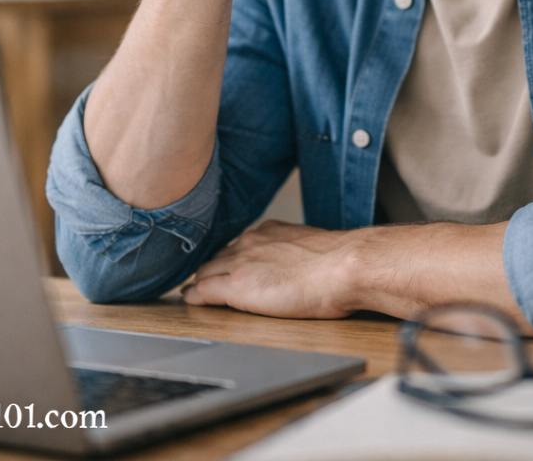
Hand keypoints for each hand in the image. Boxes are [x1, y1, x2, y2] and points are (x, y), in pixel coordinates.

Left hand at [182, 221, 356, 317]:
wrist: (341, 267)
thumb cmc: (338, 263)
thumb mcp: (311, 248)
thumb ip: (295, 253)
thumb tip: (301, 265)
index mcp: (269, 232)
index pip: (238, 246)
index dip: (229, 260)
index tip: (227, 268)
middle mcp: (250, 242)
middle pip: (217, 257)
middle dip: (210, 270)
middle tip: (202, 282)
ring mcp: (240, 263)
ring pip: (206, 272)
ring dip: (200, 283)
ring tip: (193, 292)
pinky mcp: (236, 286)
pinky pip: (204, 291)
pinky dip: (195, 296)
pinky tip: (191, 300)